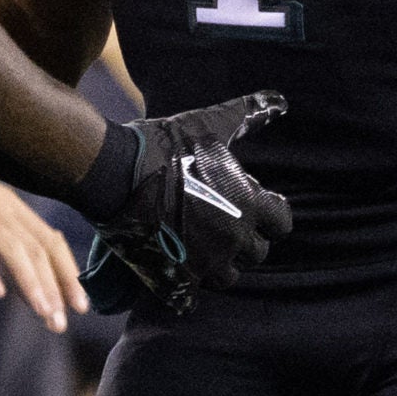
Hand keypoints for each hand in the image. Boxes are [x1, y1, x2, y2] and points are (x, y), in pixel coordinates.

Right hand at [0, 177, 86, 331]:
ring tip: (43, 312)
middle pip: (35, 245)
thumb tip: (20, 284)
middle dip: (54, 285)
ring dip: (31, 282)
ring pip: (10, 246)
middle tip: (61, 322)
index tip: (80, 305)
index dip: (67, 271)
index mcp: (4, 204)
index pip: (48, 238)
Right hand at [94, 92, 294, 315]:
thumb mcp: (210, 124)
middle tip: (219, 219)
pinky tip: (173, 262)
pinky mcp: (174, 278)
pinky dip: (184, 283)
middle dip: (243, 238)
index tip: (250, 203)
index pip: (282, 223)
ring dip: (218, 263)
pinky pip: (190, 296)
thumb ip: (249, 114)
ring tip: (198, 241)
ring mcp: (203, 262)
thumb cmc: (165, 145)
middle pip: (256, 253)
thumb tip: (280, 99)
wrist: (114, 172)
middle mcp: (232, 239)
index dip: (269, 214)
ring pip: (227, 277)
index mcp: (248, 205)